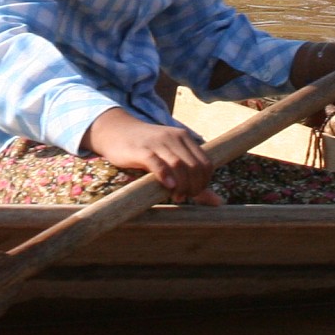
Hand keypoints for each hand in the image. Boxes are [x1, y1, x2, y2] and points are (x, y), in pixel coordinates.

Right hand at [82, 107, 222, 203]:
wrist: (116, 131)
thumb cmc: (146, 148)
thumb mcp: (171, 159)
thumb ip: (193, 178)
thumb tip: (218, 203)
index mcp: (184, 138)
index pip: (206, 163)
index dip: (204, 182)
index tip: (193, 193)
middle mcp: (173, 137)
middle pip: (194, 166)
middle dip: (194, 187)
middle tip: (183, 197)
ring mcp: (157, 142)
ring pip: (179, 165)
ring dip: (182, 185)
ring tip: (176, 196)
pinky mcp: (141, 150)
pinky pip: (157, 163)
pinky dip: (165, 175)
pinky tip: (168, 186)